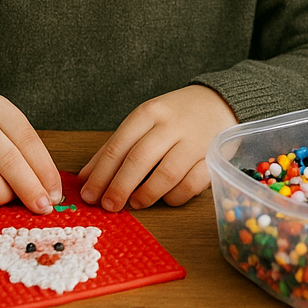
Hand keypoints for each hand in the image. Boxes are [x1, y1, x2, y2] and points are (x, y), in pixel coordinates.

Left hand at [78, 85, 238, 208]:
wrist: (221, 101)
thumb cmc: (176, 115)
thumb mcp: (144, 121)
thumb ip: (117, 147)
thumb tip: (86, 177)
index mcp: (149, 113)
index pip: (118, 146)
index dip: (101, 174)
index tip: (89, 195)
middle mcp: (171, 125)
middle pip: (139, 159)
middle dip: (119, 187)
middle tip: (109, 206)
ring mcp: (194, 141)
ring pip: (166, 174)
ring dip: (147, 194)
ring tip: (135, 203)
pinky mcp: (213, 157)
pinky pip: (192, 183)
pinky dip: (176, 196)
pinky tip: (166, 199)